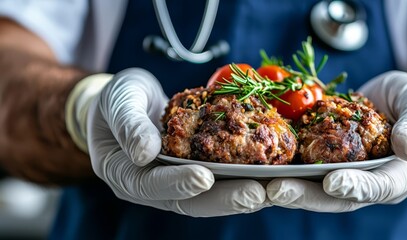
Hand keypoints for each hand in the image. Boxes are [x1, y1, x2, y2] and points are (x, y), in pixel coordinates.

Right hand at [78, 68, 268, 216]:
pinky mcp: (194, 173)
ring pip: (209, 196)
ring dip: (239, 194)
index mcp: (125, 174)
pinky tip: (267, 174)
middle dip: (224, 199)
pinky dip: (242, 179)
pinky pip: (219, 180)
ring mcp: (175, 183)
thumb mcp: (119, 101)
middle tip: (255, 194)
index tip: (204, 177)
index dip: (178, 182)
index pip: (152, 184)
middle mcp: (152, 187)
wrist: (128, 104)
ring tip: (270, 190)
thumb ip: (129, 124)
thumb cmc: (118, 100)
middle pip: (189, 201)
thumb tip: (144, 152)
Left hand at [267, 71, 406, 211]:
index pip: (378, 187)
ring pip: (314, 187)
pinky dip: (282, 167)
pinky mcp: (324, 162)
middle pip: (337, 197)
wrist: (397, 105)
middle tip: (278, 191)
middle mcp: (367, 182)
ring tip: (261, 184)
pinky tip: (258, 164)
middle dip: (306, 195)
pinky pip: (304, 167)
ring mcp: (344, 174)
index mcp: (397, 175)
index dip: (356, 187)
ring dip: (288, 187)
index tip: (334, 183)